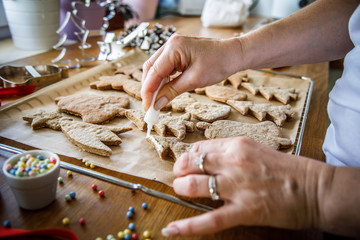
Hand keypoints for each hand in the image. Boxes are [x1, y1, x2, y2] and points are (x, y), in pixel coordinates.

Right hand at [141, 34, 242, 110]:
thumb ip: (172, 91)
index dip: (148, 92)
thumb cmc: (219, 63)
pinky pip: (164, 66)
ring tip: (156, 101)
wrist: (233, 54)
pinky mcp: (178, 52)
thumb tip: (157, 104)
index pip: (153, 72)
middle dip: (148, 88)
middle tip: (150, 106)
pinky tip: (164, 91)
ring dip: (154, 84)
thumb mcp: (194, 80)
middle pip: (150, 68)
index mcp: (174, 47)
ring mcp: (173, 47)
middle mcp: (170, 44)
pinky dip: (162, 79)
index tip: (147, 108)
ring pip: (156, 68)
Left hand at [162, 137, 324, 236]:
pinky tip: (171, 229)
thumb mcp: (256, 150)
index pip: (199, 148)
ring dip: (182, 189)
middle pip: (191, 164)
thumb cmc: (287, 170)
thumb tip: (206, 158)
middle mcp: (233, 162)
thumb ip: (230, 152)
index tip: (186, 165)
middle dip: (180, 172)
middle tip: (181, 178)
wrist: (314, 188)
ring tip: (182, 192)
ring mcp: (237, 187)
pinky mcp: (244, 211)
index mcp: (236, 146)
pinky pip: (209, 220)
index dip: (187, 158)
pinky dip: (187, 226)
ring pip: (194, 186)